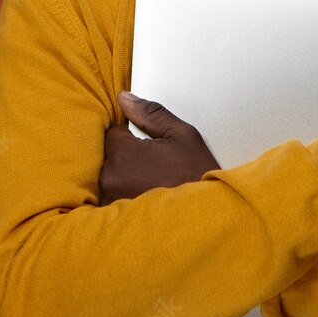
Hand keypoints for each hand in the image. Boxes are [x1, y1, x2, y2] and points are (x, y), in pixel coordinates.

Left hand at [98, 91, 220, 204]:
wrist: (207, 215)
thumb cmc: (198, 177)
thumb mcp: (182, 135)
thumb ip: (150, 113)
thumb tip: (126, 99)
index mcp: (124, 155)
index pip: (113, 133)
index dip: (132, 137)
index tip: (150, 147)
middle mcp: (110, 179)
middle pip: (110, 156)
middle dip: (127, 157)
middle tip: (154, 166)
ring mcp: (111, 200)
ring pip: (111, 177)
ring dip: (125, 177)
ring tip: (152, 183)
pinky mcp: (114, 218)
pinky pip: (113, 197)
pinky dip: (125, 195)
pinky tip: (146, 196)